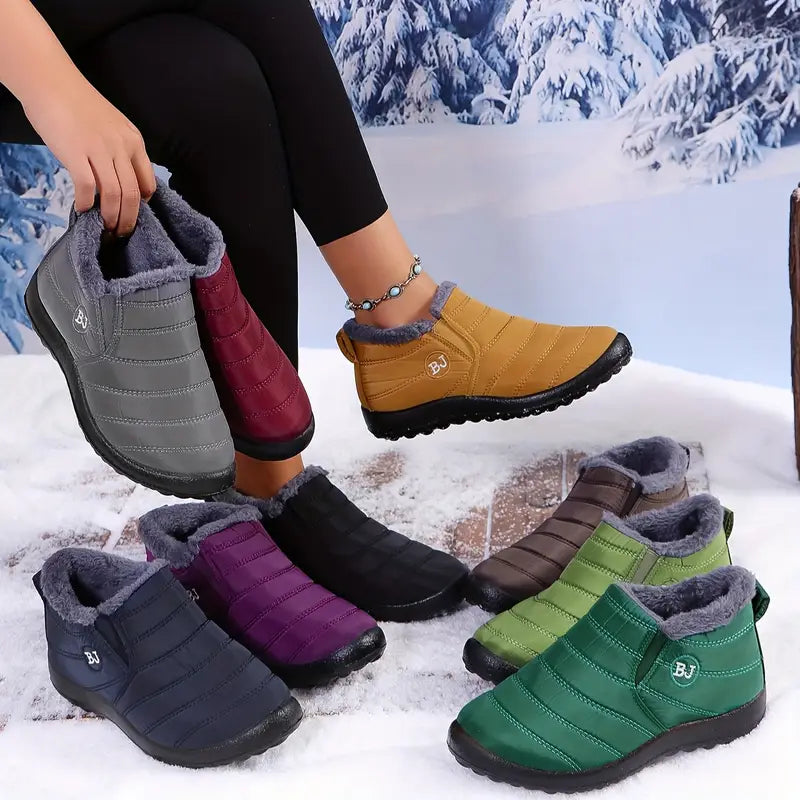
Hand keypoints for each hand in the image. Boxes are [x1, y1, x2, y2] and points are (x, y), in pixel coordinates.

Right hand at [23, 75, 155, 235]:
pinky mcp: (76, 153)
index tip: (134, 214)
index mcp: (134, 141)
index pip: (148, 182)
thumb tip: (121, 178)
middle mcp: (121, 147)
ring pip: (114, 195)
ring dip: (110, 216)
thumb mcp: (113, 126)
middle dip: (129, 219)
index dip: (143, 204)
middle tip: (121, 232)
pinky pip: (87, 187)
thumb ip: (120, 150)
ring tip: (105, 226)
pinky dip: (86, 203)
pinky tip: (82, 208)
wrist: (51, 81)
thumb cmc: (78, 103)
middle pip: (133, 194)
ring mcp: (99, 150)